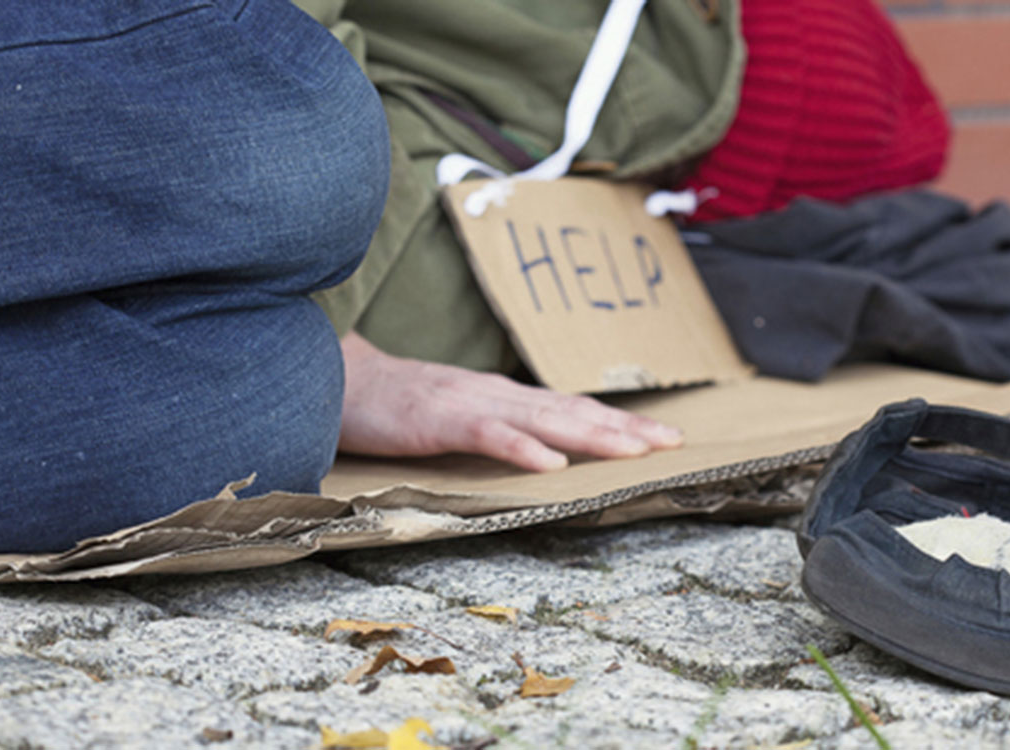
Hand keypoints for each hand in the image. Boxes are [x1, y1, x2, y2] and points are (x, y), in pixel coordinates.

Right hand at [337, 332, 683, 470]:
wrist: (337, 379)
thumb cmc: (398, 405)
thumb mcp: (459, 415)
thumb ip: (499, 428)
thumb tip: (543, 450)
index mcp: (504, 398)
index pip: (572, 409)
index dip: (620, 422)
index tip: (664, 436)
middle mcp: (497, 395)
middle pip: (572, 412)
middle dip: (625, 428)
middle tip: (672, 441)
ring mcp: (469, 405)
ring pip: (542, 420)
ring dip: (591, 436)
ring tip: (634, 451)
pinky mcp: (438, 420)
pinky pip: (487, 434)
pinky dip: (521, 448)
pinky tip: (550, 464)